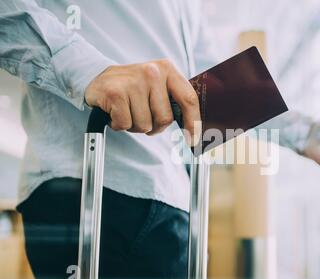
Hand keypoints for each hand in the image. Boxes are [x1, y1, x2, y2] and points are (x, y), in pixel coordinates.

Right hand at [85, 60, 200, 144]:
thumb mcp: (158, 87)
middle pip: (165, 119)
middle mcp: (152, 72)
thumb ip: (176, 102)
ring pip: (145, 125)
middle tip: (143, 115)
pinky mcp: (115, 92)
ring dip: (135, 126)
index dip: (194, 123)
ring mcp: (133, 81)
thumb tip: (195, 130)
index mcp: (168, 69)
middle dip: (154, 126)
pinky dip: (119, 124)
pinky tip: (115, 112)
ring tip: (128, 111)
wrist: (97, 78)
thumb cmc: (134, 89)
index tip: (193, 140)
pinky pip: (126, 124)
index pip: (189, 99)